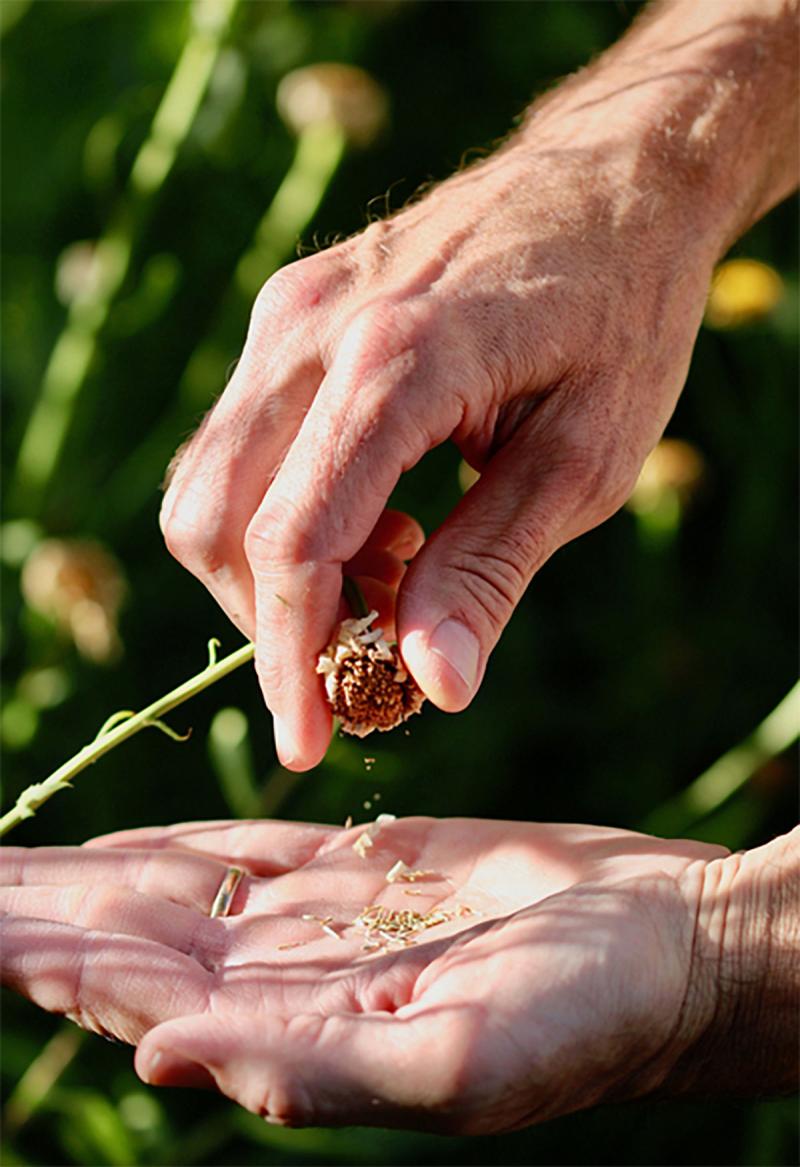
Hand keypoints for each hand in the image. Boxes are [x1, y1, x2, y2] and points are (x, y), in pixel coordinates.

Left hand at [2, 816, 734, 1131]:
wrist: (664, 947)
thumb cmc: (587, 1018)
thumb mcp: (456, 1063)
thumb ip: (309, 1069)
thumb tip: (157, 1061)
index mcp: (294, 1031)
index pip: (134, 993)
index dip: (43, 961)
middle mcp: (289, 980)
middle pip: (128, 941)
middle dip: (32, 917)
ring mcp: (320, 920)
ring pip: (169, 893)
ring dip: (78, 881)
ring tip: (2, 863)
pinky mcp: (362, 866)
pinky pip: (241, 855)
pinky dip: (167, 849)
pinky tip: (112, 849)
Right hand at [159, 0, 796, 771]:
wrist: (613, 179)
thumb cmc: (622, 315)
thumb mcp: (585, 459)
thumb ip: (494, 569)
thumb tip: (430, 684)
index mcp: (399, 361)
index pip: (295, 541)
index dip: (291, 659)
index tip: (310, 741)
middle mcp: (314, 327)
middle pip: (215, 518)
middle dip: (272, 620)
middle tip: (369, 656)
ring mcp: (290, 311)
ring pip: (212, 482)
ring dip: (277, 568)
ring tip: (394, 580)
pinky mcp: (289, 310)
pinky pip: (244, 440)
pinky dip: (286, 512)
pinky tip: (382, 521)